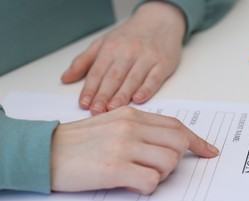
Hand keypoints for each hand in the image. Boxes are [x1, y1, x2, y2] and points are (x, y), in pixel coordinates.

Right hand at [50, 106, 218, 194]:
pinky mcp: (115, 167)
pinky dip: (147, 187)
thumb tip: (167, 146)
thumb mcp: (112, 125)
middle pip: (178, 143)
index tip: (209, 151)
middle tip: (156, 167)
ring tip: (139, 175)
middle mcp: (131, 126)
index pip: (176, 126)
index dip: (196, 140)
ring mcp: (124, 145)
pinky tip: (131, 184)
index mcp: (132, 114)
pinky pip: (152, 181)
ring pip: (169, 163)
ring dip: (160, 175)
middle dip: (176, 161)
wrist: (45, 152)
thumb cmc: (79, 142)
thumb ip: (140, 130)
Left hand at [61, 2, 185, 114]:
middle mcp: (128, 52)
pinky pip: (154, 79)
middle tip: (96, 111)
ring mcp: (146, 58)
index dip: (90, 89)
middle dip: (103, 95)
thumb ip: (84, 62)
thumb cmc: (130, 35)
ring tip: (113, 109)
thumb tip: (65, 79)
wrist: (160, 20)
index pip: (97, 72)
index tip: (84, 104)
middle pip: (113, 77)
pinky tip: (138, 99)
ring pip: (132, 79)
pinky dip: (146, 89)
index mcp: (111, 48)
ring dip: (122, 95)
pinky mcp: (163, 64)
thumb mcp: (104, 43)